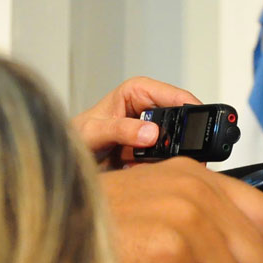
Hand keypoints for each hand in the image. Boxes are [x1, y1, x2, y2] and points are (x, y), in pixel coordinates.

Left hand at [71, 77, 199, 162]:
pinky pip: (166, 158)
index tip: (196, 129)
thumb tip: (151, 133)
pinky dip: (157, 167)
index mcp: (139, 91)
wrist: (66, 158)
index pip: (175, 96)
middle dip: (180, 139)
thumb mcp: (94, 132)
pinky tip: (138, 170)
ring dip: (166, 157)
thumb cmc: (77, 136)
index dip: (190, 111)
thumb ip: (121, 130)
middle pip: (181, 120)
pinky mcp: (152, 147)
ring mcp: (152, 128)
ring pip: (177, 142)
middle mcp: (149, 107)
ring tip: (144, 165)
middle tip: (175, 156)